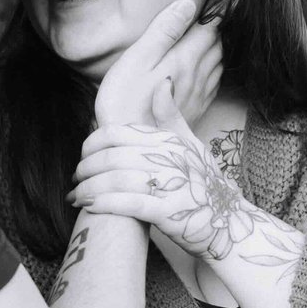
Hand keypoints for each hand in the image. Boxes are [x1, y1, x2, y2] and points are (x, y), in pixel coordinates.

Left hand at [69, 115, 299, 265]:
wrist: (231, 225)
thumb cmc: (207, 186)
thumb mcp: (192, 145)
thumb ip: (171, 117)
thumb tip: (161, 82)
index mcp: (169, 140)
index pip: (117, 133)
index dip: (92, 144)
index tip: (83, 157)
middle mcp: (170, 158)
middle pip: (111, 157)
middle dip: (85, 169)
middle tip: (76, 180)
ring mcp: (170, 185)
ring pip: (115, 179)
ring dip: (89, 188)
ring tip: (76, 197)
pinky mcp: (169, 213)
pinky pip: (129, 204)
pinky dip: (105, 204)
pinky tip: (91, 207)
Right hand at [94, 0, 211, 127]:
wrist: (130, 147)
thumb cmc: (125, 101)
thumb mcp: (138, 59)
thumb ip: (164, 30)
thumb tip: (188, 4)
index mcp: (186, 59)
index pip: (210, 27)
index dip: (212, 11)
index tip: (211, 0)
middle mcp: (199, 76)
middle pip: (217, 45)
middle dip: (213, 28)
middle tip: (204, 16)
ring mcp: (200, 96)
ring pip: (219, 64)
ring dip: (215, 48)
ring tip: (205, 37)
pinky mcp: (196, 111)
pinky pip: (214, 84)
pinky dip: (214, 70)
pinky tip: (205, 69)